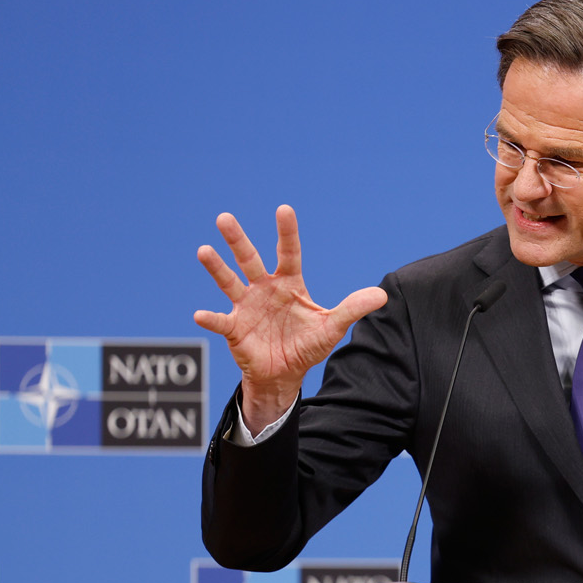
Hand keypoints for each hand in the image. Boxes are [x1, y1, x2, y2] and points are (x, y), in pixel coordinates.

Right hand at [193, 205, 387, 432]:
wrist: (285, 373)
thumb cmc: (307, 345)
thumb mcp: (332, 327)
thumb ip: (353, 309)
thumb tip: (382, 294)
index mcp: (289, 284)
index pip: (288, 253)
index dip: (287, 233)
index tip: (284, 209)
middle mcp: (264, 289)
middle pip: (250, 260)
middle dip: (238, 240)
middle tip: (224, 218)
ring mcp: (246, 306)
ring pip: (229, 282)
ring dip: (217, 268)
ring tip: (204, 250)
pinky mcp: (234, 328)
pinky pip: (220, 321)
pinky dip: (210, 318)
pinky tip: (200, 314)